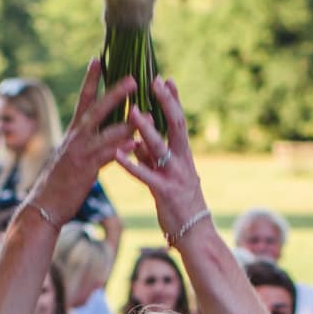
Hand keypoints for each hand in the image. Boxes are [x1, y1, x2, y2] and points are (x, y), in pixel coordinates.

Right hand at [29, 61, 139, 225]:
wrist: (45, 205)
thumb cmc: (61, 181)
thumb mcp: (74, 156)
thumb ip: (91, 141)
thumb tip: (111, 132)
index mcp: (74, 132)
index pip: (83, 100)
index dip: (90, 79)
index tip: (98, 59)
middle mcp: (76, 138)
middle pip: (97, 110)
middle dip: (114, 94)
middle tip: (131, 79)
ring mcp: (80, 153)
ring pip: (105, 132)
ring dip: (125, 122)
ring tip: (143, 112)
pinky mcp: (85, 170)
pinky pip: (107, 156)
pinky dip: (121, 149)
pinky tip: (135, 144)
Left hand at [111, 77, 211, 241]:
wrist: (194, 234)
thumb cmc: (180, 204)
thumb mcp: (169, 176)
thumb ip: (154, 158)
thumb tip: (139, 141)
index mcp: (184, 156)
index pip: (180, 122)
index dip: (174, 100)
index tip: (166, 79)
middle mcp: (182, 161)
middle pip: (177, 126)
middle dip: (166, 103)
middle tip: (155, 82)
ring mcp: (174, 176)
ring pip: (160, 147)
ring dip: (145, 129)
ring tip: (132, 111)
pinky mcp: (163, 192)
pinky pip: (145, 175)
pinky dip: (131, 164)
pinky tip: (118, 154)